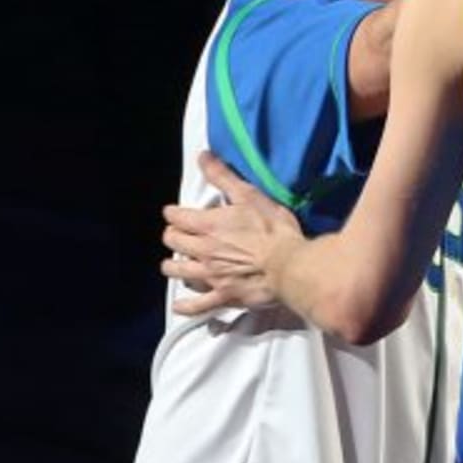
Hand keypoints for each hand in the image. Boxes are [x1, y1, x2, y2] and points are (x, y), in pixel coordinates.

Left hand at [160, 152, 304, 314]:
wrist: (289, 265)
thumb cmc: (273, 229)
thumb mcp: (250, 195)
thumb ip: (223, 177)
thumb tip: (203, 156)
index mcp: (208, 225)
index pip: (177, 217)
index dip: (174, 213)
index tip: (176, 212)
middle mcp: (203, 250)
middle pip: (174, 242)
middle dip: (173, 236)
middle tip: (179, 234)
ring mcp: (211, 275)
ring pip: (178, 271)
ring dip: (173, 266)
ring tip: (175, 263)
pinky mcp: (223, 295)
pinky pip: (197, 305)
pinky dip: (185, 305)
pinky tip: (178, 305)